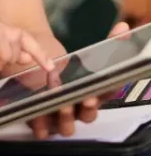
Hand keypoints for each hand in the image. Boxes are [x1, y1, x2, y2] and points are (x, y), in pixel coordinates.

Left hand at [29, 21, 129, 138]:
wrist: (31, 52)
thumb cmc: (64, 58)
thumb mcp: (85, 52)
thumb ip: (108, 42)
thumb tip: (124, 26)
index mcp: (93, 92)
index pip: (105, 96)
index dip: (105, 95)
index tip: (101, 89)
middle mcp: (78, 107)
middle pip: (88, 116)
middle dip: (86, 109)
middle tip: (82, 99)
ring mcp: (60, 114)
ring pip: (68, 126)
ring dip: (66, 119)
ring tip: (60, 106)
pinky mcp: (40, 116)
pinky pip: (43, 129)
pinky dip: (42, 126)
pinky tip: (38, 122)